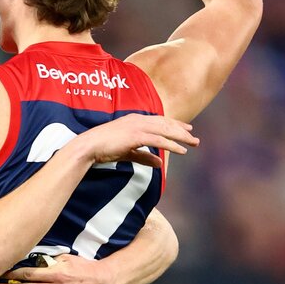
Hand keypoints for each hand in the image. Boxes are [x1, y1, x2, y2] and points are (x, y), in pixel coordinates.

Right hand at [72, 113, 197, 167]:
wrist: (90, 146)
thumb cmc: (104, 149)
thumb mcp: (128, 153)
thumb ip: (144, 156)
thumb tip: (159, 163)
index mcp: (135, 120)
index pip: (159, 120)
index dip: (174, 124)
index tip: (186, 128)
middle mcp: (138, 120)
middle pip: (165, 123)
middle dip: (181, 130)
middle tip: (194, 137)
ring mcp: (137, 126)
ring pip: (165, 130)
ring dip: (181, 137)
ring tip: (193, 143)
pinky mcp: (136, 135)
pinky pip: (159, 140)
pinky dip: (172, 145)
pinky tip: (182, 150)